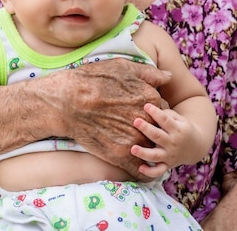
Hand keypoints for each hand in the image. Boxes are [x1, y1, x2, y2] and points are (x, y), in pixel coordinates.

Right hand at [48, 58, 170, 180]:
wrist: (67, 101)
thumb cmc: (93, 80)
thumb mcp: (122, 67)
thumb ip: (149, 73)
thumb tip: (169, 76)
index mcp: (149, 97)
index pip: (164, 110)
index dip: (155, 112)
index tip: (144, 113)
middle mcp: (146, 119)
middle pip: (159, 130)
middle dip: (152, 130)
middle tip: (136, 127)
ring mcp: (135, 138)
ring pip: (152, 148)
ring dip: (147, 148)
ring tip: (132, 142)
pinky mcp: (121, 155)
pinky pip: (141, 169)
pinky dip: (141, 168)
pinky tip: (134, 162)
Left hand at [131, 103, 195, 177]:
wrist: (195, 147)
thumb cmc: (182, 129)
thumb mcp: (180, 119)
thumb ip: (168, 115)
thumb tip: (151, 110)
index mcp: (177, 129)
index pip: (165, 120)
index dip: (156, 113)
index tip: (146, 106)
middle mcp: (173, 143)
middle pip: (158, 136)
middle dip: (146, 129)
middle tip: (136, 121)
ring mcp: (169, 155)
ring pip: (156, 155)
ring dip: (144, 153)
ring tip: (133, 149)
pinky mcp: (167, 165)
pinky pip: (158, 171)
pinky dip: (150, 172)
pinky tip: (140, 168)